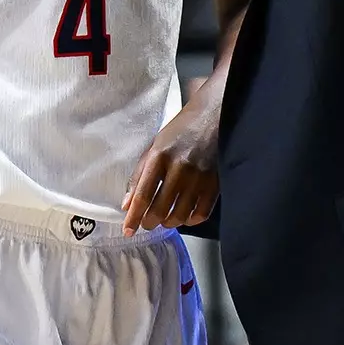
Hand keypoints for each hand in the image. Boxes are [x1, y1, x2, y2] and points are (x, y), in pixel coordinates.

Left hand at [122, 97, 220, 235]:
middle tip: (147, 222)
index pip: (143, 194)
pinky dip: (189, 220)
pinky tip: (184, 216)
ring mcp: (199, 176)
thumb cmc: (181, 130)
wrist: (215, 115)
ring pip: (179, 215)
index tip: (128, 230)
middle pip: (160, 209)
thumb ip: (139, 175)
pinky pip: (201, 213)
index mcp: (160, 156)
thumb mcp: (155, 146)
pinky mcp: (216, 182)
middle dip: (149, 222)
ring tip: (165, 219)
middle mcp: (179, 167)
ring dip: (168, 222)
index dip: (134, 216)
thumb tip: (127, 204)